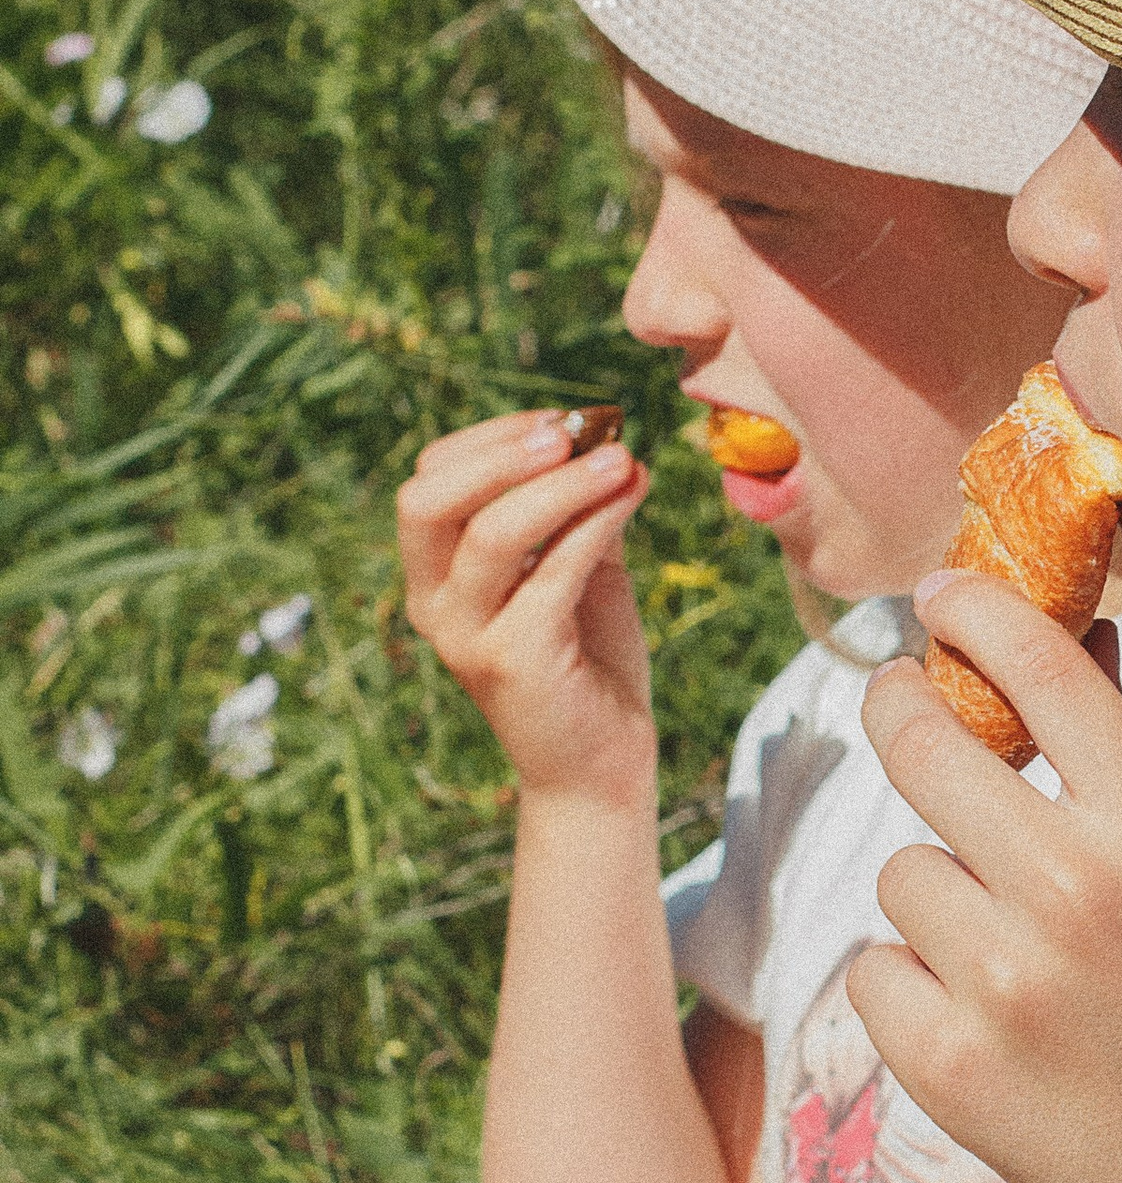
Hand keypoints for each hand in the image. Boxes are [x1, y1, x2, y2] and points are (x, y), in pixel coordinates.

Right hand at [398, 410, 655, 805]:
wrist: (602, 762)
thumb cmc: (588, 659)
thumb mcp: (581, 567)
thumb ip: (580, 509)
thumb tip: (608, 438)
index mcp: (435, 573)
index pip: (429, 480)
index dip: (491, 438)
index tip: (564, 420)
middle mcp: (433, 603)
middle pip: (429, 500)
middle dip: (500, 454)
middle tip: (572, 429)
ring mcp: (466, 636)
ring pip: (491, 534)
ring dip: (560, 484)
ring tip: (621, 457)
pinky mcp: (512, 663)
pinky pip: (550, 575)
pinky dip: (593, 524)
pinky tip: (632, 495)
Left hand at [850, 572, 1121, 1182]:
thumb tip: (1069, 646)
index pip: (1040, 671)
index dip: (975, 612)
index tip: (939, 598)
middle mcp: (1072, 892)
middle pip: (925, 748)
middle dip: (905, 714)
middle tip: (905, 706)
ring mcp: (1001, 981)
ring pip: (900, 871)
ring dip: (936, 895)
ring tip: (1010, 956)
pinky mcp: (943, 1062)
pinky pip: (875, 969)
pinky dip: (911, 987)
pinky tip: (982, 1023)